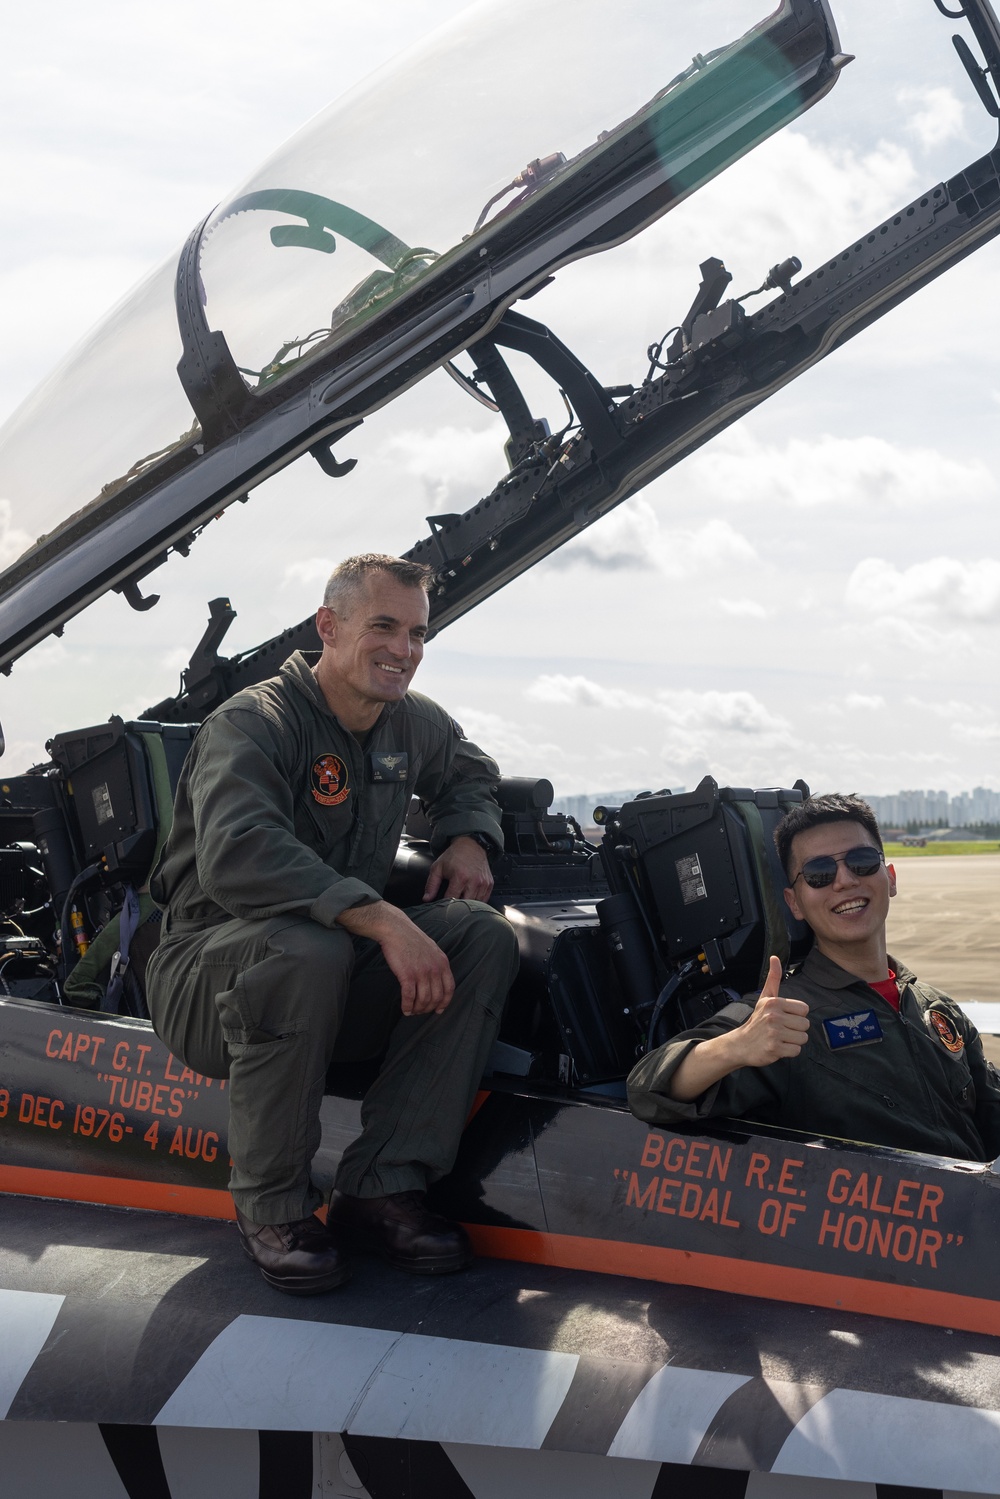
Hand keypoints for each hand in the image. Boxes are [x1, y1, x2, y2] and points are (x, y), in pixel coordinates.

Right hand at [337, 902, 453, 1014]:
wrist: (395, 930)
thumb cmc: (411, 939)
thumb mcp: (432, 949)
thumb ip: (436, 964)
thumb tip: (436, 980)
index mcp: (442, 962)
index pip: (449, 989)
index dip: (445, 1002)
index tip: (439, 1010)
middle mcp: (435, 969)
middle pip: (436, 997)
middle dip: (428, 1008)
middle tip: (421, 1011)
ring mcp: (422, 972)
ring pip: (424, 1000)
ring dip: (417, 1009)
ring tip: (412, 1011)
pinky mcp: (407, 975)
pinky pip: (409, 997)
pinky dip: (407, 1006)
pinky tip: (405, 1009)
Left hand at [423, 835, 493, 901]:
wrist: (471, 845)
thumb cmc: (454, 856)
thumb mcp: (438, 867)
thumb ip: (431, 884)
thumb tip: (426, 899)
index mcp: (460, 877)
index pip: (451, 899)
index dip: (445, 904)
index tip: (442, 904)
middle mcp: (474, 881)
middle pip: (465, 904)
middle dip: (458, 906)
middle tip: (452, 904)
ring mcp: (484, 883)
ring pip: (476, 904)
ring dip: (468, 905)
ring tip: (461, 900)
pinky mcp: (489, 884)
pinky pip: (484, 899)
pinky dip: (477, 901)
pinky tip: (470, 897)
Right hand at [665, 954, 807, 1100]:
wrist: (740, 1044)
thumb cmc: (757, 1020)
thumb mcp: (765, 997)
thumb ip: (774, 978)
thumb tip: (775, 957)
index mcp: (774, 1002)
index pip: (804, 1009)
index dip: (796, 1015)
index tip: (784, 1017)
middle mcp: (774, 1016)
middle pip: (805, 1025)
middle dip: (795, 1029)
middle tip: (781, 1030)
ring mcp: (774, 1033)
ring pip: (802, 1038)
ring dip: (793, 1041)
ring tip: (780, 1038)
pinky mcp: (774, 1048)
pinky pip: (796, 1051)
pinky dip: (789, 1052)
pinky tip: (778, 1047)